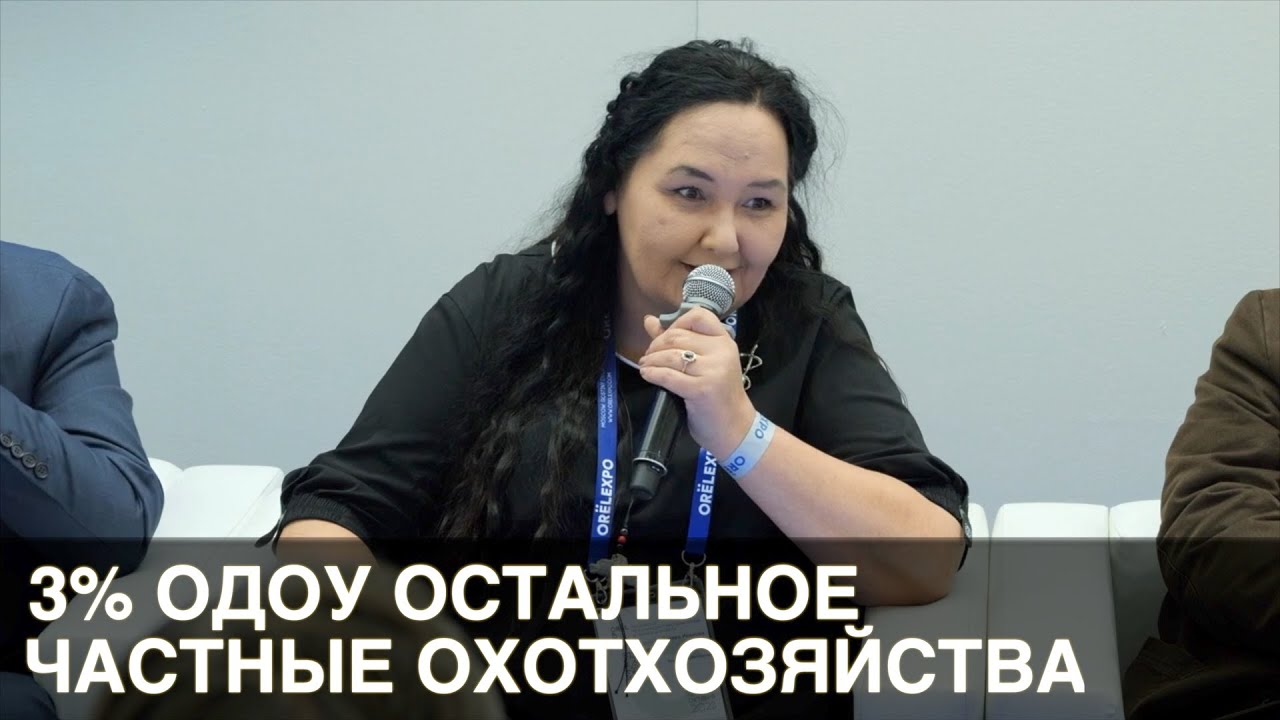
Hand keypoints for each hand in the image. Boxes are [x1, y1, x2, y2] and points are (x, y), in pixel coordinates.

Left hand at [638, 307, 754, 459]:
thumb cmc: (717, 395)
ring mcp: (713, 370)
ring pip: (670, 355)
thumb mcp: (704, 363)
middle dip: (656, 345)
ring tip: (646, 367)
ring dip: (651, 360)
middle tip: (649, 357)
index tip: (665, 336)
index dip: (675, 322)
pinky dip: (653, 374)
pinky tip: (648, 375)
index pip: (698, 315)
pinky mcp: (701, 389)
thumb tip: (649, 320)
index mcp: (724, 341)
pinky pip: (668, 376)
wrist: (734, 428)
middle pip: (678, 335)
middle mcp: (722, 351)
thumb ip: (678, 339)